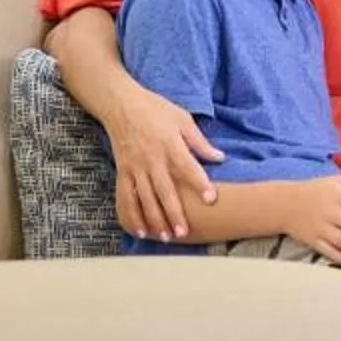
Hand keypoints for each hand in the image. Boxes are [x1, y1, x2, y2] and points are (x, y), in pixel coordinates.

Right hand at [105, 84, 224, 241]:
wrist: (121, 104)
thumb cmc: (155, 109)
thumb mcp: (182, 119)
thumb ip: (200, 142)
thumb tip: (220, 158)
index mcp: (169, 144)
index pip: (187, 167)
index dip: (199, 183)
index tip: (211, 199)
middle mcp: (152, 158)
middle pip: (165, 190)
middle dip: (175, 212)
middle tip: (185, 232)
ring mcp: (135, 167)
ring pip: (145, 198)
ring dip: (155, 219)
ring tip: (166, 237)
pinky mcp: (123, 171)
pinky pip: (126, 197)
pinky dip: (132, 215)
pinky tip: (140, 231)